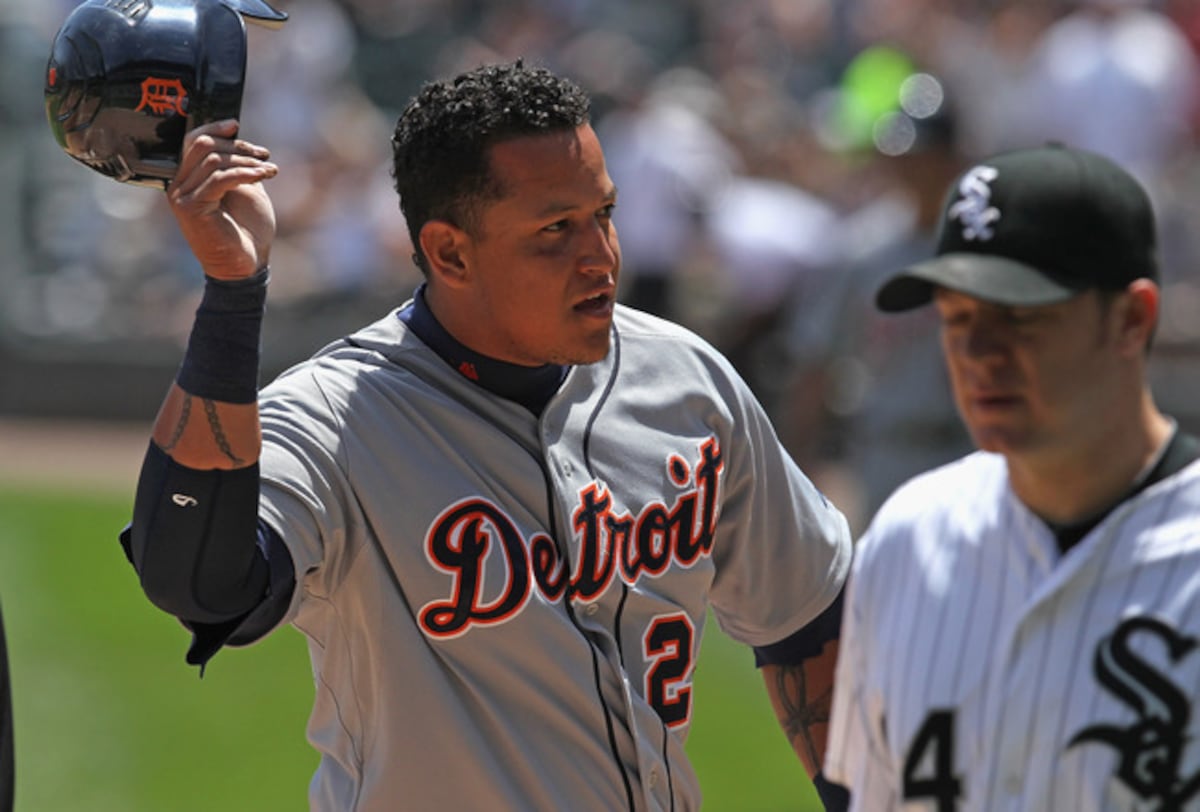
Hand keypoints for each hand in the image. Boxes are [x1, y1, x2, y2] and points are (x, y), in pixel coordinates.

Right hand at [166, 119, 278, 280]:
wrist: (246, 265)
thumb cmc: (246, 229)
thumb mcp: (242, 189)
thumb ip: (234, 165)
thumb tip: (234, 135)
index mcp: (188, 179)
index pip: (191, 141)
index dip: (213, 129)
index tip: (235, 125)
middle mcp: (178, 186)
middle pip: (203, 146)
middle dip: (237, 146)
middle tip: (264, 155)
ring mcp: (182, 197)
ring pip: (213, 160)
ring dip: (247, 161)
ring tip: (269, 170)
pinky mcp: (192, 208)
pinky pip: (220, 178)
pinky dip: (245, 173)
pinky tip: (264, 175)